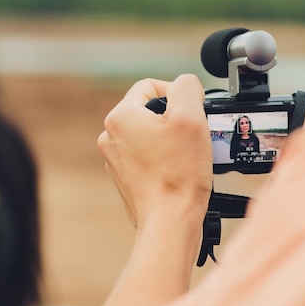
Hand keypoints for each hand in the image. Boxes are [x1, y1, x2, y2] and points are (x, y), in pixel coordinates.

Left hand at [97, 74, 212, 229]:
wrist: (169, 221)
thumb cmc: (178, 174)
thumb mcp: (190, 117)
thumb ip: (186, 88)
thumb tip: (184, 84)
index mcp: (120, 117)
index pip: (150, 86)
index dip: (177, 93)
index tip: (193, 111)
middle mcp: (110, 136)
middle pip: (150, 111)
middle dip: (174, 119)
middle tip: (194, 134)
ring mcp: (116, 159)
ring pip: (150, 134)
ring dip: (171, 140)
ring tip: (188, 155)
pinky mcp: (125, 178)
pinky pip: (148, 157)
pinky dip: (164, 159)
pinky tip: (179, 171)